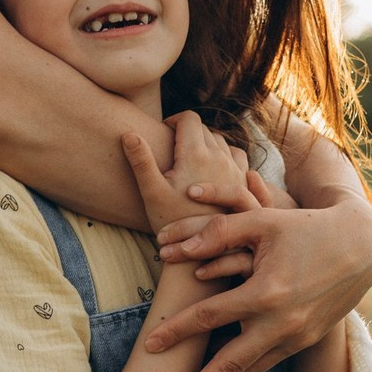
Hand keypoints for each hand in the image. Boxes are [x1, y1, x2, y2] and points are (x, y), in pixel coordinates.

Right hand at [122, 112, 252, 235]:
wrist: (204, 252)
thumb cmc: (172, 223)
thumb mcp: (152, 192)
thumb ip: (141, 161)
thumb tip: (128, 134)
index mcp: (196, 154)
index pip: (188, 119)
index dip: (174, 119)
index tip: (164, 130)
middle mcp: (220, 157)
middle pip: (205, 129)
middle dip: (188, 132)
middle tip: (172, 145)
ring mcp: (236, 169)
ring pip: (222, 142)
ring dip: (206, 143)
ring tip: (190, 157)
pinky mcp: (244, 183)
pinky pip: (237, 157)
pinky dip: (224, 155)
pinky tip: (213, 169)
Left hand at [148, 194, 371, 371]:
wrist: (359, 245)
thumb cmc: (305, 227)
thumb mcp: (261, 221)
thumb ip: (217, 232)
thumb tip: (175, 249)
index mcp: (266, 293)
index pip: (208, 317)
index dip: (176, 331)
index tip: (150, 346)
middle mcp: (281, 323)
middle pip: (229, 366)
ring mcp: (296, 337)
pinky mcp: (305, 340)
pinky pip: (266, 365)